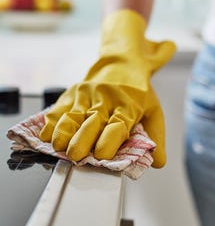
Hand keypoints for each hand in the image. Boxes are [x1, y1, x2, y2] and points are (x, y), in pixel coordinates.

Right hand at [40, 10, 175, 167]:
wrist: (122, 63)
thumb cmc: (138, 92)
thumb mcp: (153, 111)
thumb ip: (155, 137)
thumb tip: (158, 163)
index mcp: (128, 106)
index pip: (117, 126)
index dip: (108, 141)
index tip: (102, 155)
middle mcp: (106, 99)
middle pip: (92, 122)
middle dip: (82, 141)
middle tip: (76, 156)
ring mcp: (88, 95)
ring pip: (72, 116)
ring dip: (64, 133)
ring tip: (59, 147)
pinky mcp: (73, 93)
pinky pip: (59, 109)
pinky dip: (51, 123)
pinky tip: (46, 135)